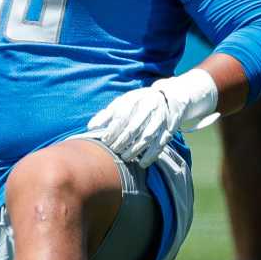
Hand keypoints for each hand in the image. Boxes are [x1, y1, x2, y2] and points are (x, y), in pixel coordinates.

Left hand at [87, 70, 218, 167]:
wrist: (169, 96)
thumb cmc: (139, 102)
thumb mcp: (123, 102)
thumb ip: (107, 114)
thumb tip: (91, 127)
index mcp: (135, 100)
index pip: (121, 117)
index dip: (112, 130)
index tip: (105, 141)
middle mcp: (149, 107)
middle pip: (133, 128)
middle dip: (122, 142)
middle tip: (113, 151)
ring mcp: (160, 118)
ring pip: (147, 137)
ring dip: (135, 150)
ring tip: (125, 158)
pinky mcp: (169, 129)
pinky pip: (160, 144)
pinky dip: (151, 156)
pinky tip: (142, 163)